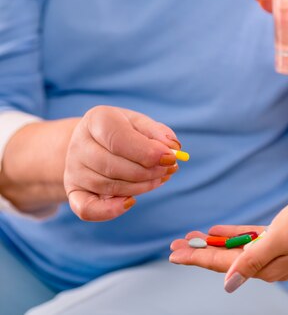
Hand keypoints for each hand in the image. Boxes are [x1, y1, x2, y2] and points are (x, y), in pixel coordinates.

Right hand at [64, 105, 180, 220]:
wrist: (94, 141)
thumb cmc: (122, 130)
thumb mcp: (139, 123)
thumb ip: (156, 133)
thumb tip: (172, 148)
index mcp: (96, 119)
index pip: (118, 139)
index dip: (146, 152)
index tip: (170, 158)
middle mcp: (79, 144)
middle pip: (113, 165)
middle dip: (147, 171)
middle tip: (170, 169)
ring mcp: (73, 169)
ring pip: (108, 186)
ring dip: (140, 187)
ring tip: (160, 178)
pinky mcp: (73, 191)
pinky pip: (86, 209)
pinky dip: (109, 211)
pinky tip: (131, 202)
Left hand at [170, 180, 287, 291]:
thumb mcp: (279, 238)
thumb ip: (253, 260)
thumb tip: (229, 284)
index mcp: (268, 268)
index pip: (224, 265)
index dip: (197, 258)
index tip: (174, 254)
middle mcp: (269, 264)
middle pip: (225, 258)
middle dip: (199, 252)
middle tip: (173, 246)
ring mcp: (274, 251)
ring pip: (234, 248)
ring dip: (212, 243)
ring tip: (189, 238)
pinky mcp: (279, 236)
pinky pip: (247, 238)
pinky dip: (231, 233)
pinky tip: (217, 229)